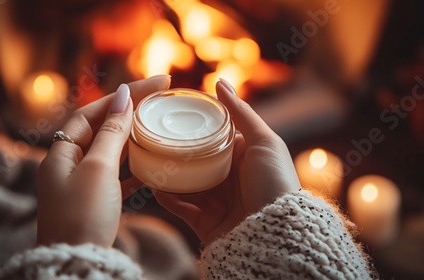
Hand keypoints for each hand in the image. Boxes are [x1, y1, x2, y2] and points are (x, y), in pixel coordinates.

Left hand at [36, 75, 170, 247]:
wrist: (77, 262)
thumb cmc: (82, 215)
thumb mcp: (98, 168)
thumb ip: (111, 132)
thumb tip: (123, 97)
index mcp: (63, 152)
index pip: (94, 111)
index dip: (122, 95)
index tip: (153, 84)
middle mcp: (70, 164)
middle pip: (101, 127)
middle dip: (129, 111)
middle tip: (159, 98)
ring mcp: (83, 183)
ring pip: (110, 150)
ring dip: (132, 136)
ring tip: (155, 123)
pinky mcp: (96, 201)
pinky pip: (116, 175)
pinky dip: (133, 167)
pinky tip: (150, 164)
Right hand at [155, 79, 300, 244]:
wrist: (277, 232)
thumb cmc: (275, 181)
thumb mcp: (263, 141)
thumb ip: (241, 112)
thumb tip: (219, 82)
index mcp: (241, 158)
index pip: (212, 140)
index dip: (193, 130)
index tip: (171, 117)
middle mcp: (227, 179)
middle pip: (194, 162)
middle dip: (174, 153)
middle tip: (151, 138)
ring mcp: (215, 201)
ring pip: (184, 184)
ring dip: (166, 174)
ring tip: (147, 161)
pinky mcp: (205, 222)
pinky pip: (180, 208)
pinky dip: (167, 197)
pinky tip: (154, 185)